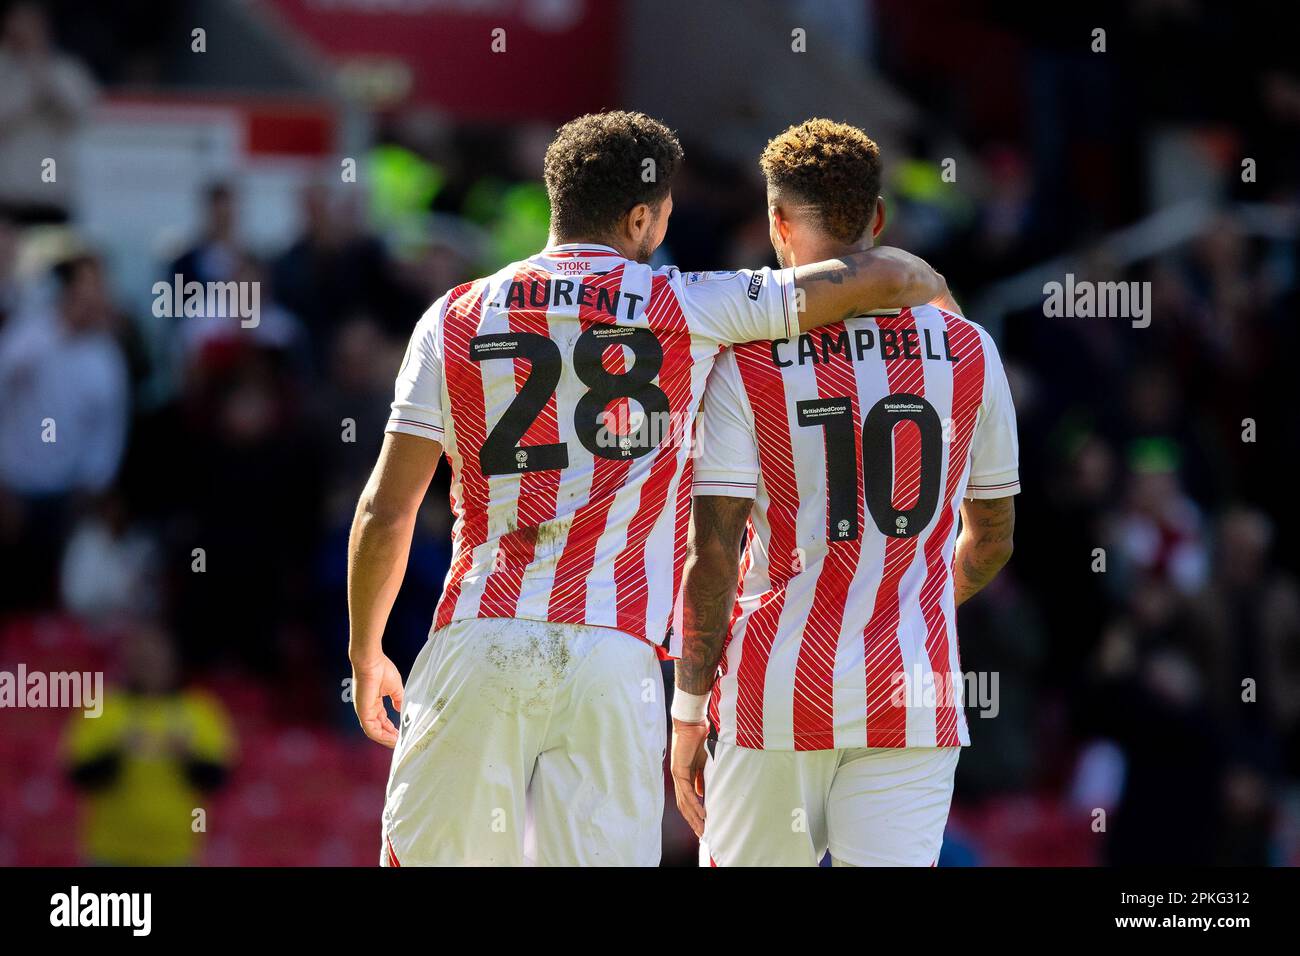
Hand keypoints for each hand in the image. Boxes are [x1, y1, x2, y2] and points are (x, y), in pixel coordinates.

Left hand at [351, 654, 403, 747]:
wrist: (371, 661)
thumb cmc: (381, 669)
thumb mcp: (395, 689)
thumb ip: (398, 700)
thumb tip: (402, 709)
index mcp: (374, 702)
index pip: (382, 720)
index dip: (391, 728)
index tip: (401, 734)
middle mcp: (368, 708)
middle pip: (378, 728)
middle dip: (389, 736)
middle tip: (400, 742)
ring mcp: (364, 711)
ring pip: (374, 732)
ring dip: (386, 739)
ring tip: (397, 743)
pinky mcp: (363, 712)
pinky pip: (371, 729)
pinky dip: (382, 736)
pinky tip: (392, 739)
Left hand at [670, 717, 709, 837]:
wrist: (693, 722)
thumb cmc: (700, 737)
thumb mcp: (704, 761)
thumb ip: (702, 777)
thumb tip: (703, 792)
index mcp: (686, 775)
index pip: (688, 799)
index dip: (694, 813)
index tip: (703, 825)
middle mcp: (679, 777)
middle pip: (684, 805)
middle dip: (693, 820)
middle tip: (702, 834)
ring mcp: (677, 774)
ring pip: (684, 801)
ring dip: (694, 816)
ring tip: (702, 828)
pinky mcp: (678, 769)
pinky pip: (686, 791)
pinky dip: (694, 803)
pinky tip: (701, 813)